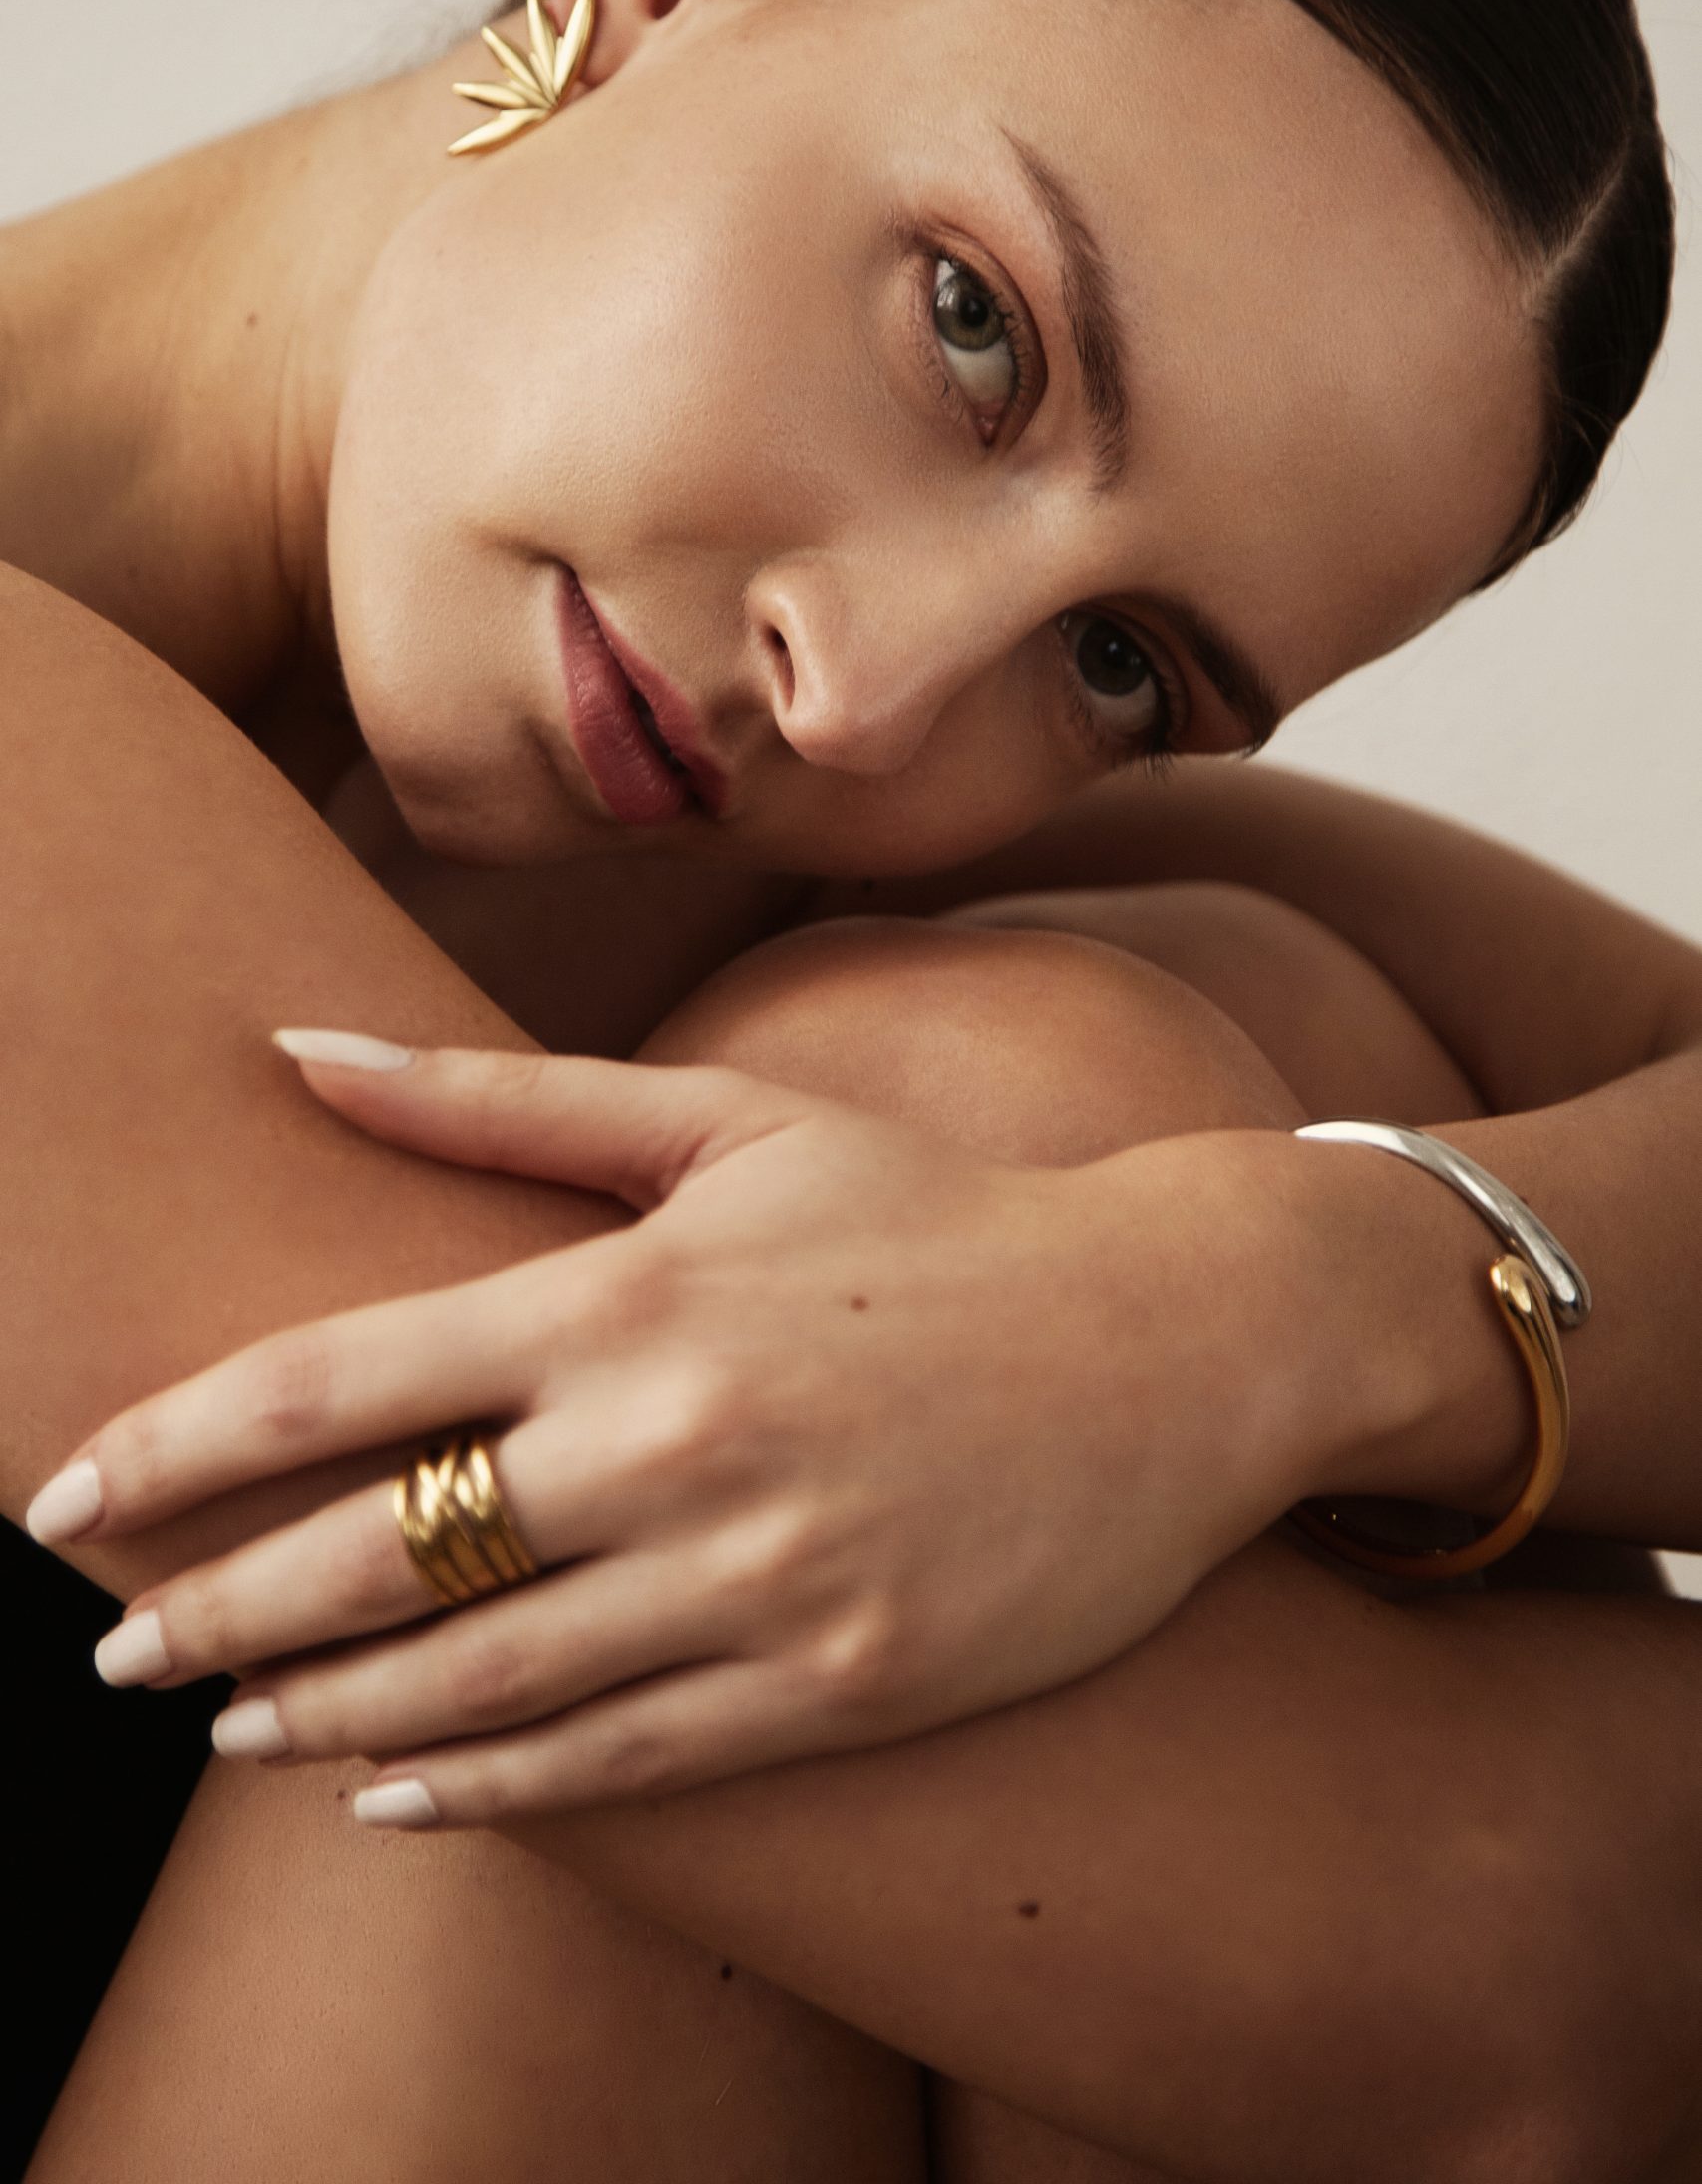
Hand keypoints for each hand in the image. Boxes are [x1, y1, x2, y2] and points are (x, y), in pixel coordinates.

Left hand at [32, 1038, 1417, 1822]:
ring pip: (480, 1679)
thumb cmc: (938, 1219)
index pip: (339, 1383)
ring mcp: (762, 1577)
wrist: (1185, 1333)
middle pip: (378, 1551)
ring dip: (318, 1715)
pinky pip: (617, 1760)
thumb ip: (503, 1104)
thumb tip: (297, 1045)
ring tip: (226, 1725)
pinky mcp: (843, 1684)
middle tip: (108, 1649)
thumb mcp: (732, 1126)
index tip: (66, 1490)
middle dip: (211, 1610)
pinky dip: (484, 1786)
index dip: (177, 1446)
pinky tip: (393, 1791)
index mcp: (633, 1292)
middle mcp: (678, 1441)